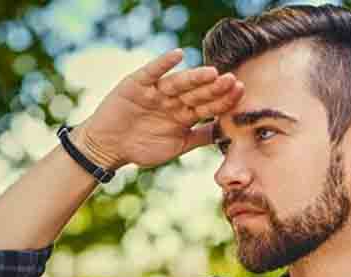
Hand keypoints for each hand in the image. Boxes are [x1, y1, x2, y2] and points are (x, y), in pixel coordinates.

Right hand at [73, 48, 243, 169]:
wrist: (108, 147)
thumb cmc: (141, 148)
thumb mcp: (176, 146)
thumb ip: (200, 137)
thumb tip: (227, 133)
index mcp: (185, 113)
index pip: (209, 105)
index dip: (224, 100)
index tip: (241, 92)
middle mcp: (174, 99)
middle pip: (198, 92)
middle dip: (214, 88)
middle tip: (231, 80)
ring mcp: (157, 91)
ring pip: (179, 83)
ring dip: (195, 77)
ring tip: (211, 72)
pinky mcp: (138, 84)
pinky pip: (152, 72)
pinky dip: (163, 63)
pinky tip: (177, 54)